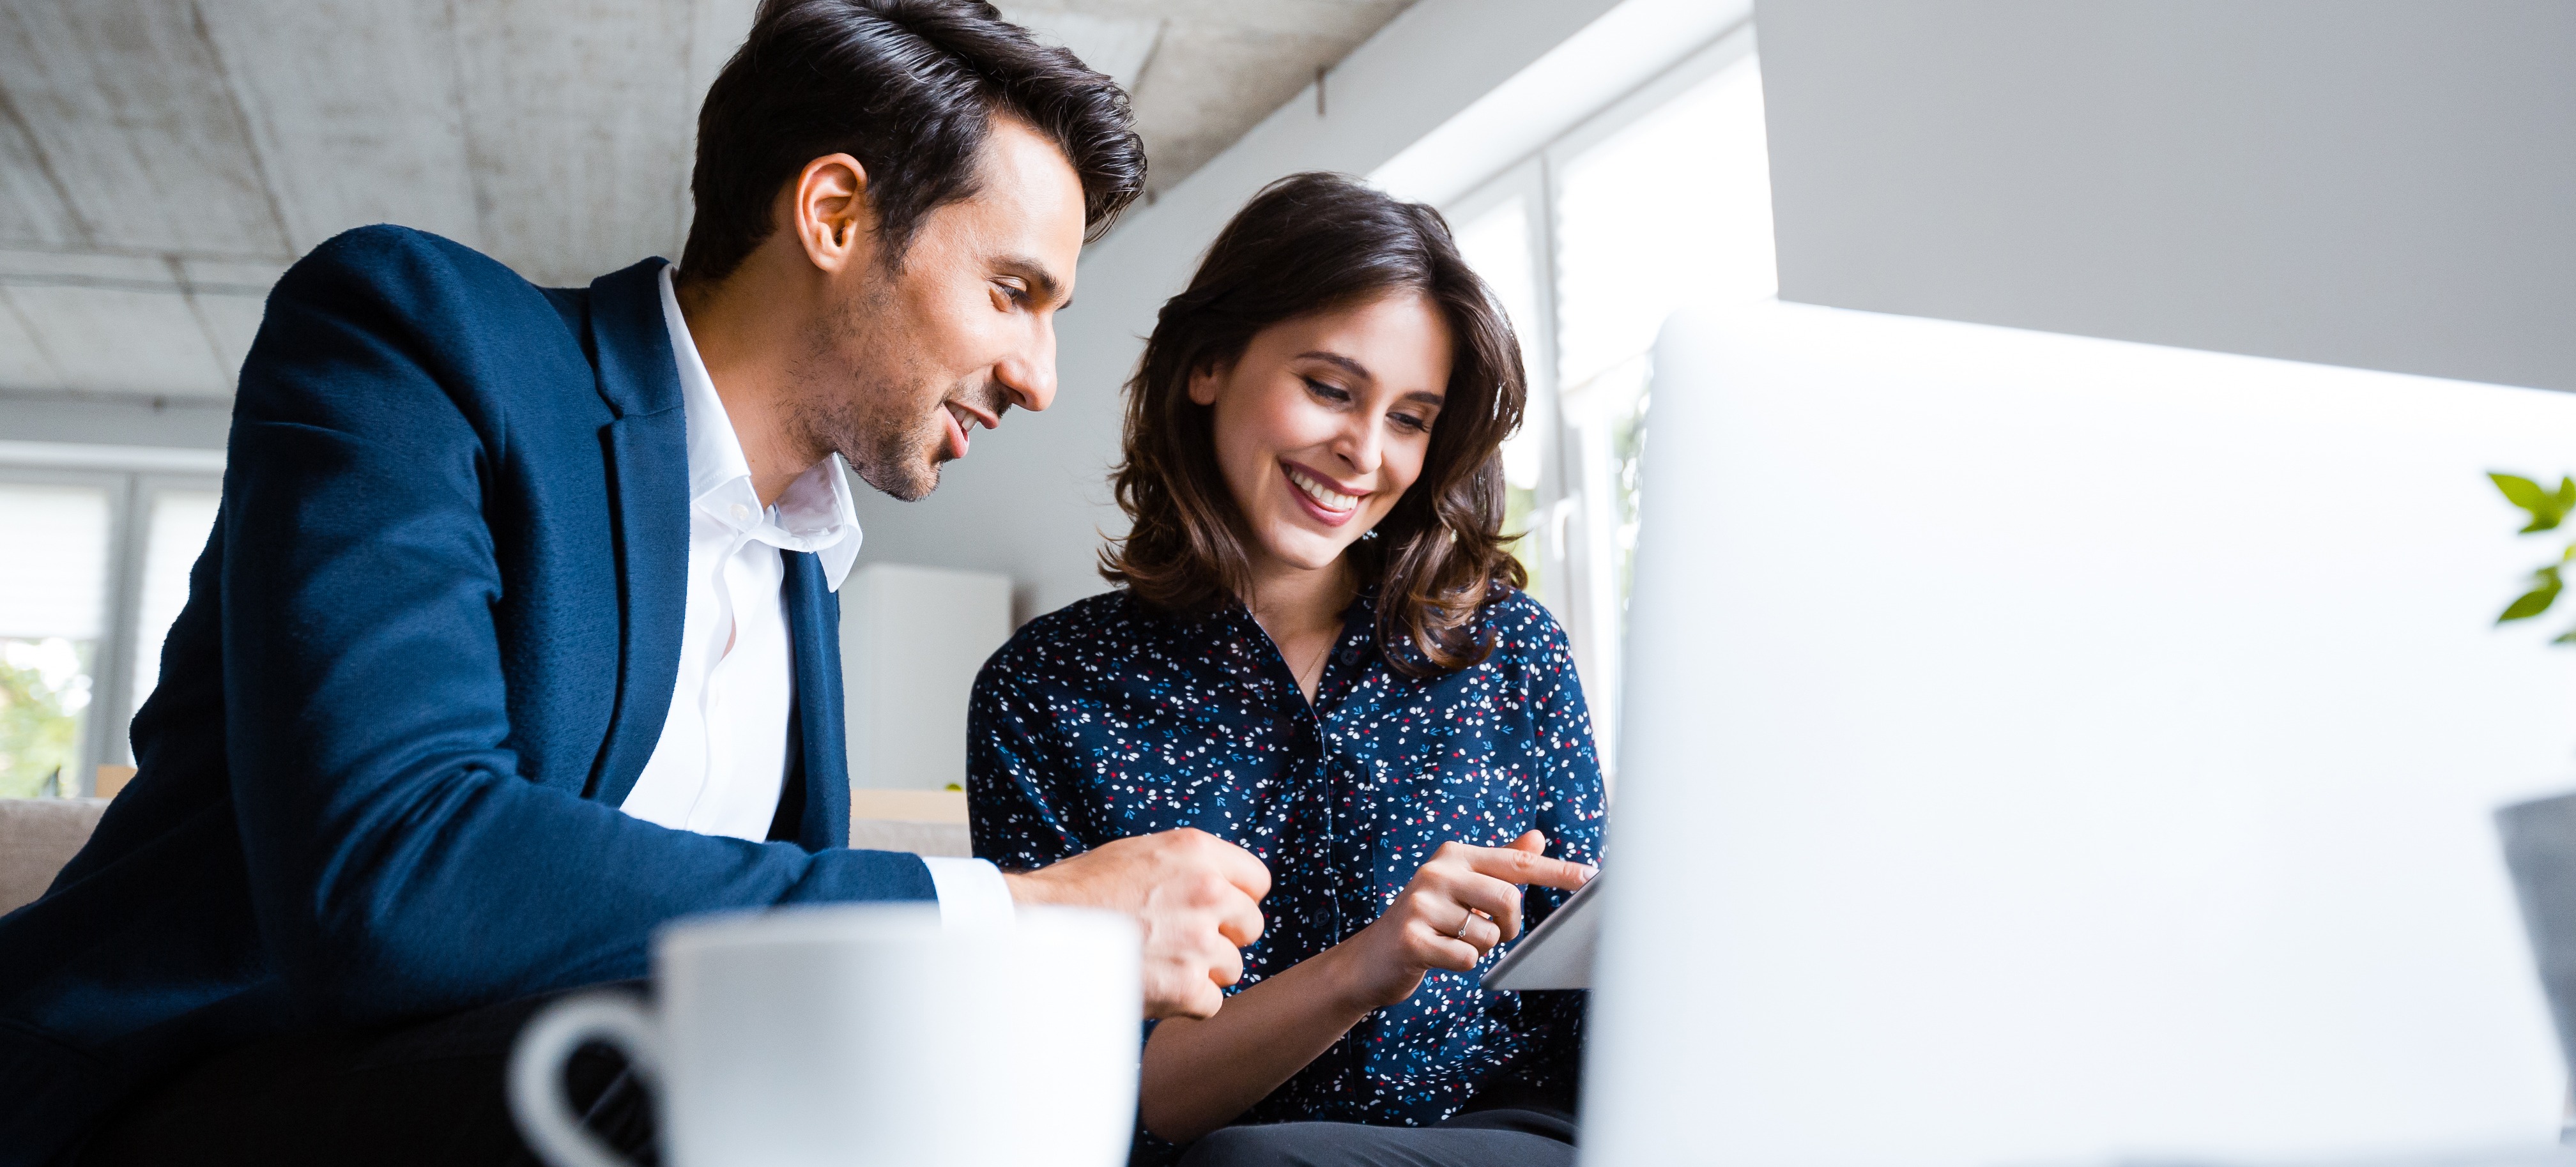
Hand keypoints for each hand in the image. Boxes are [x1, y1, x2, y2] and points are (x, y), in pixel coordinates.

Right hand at [1004, 829, 1270, 1019]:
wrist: (1036, 928)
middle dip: (1223, 936)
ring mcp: (1199, 940)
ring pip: (1232, 967)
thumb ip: (1189, 866)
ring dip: (1202, 971)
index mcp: (1196, 851)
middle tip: (1181, 941)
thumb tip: (1224, 889)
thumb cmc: (1080, 891)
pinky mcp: (1187, 985)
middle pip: (1251, 926)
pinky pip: (1211, 1002)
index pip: (1258, 881)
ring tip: (1159, 963)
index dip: (1236, 899)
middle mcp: (1207, 891)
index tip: (1215, 911)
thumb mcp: (1140, 853)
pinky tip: (1154, 988)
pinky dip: (1186, 1004)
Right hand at [1327, 831, 1593, 1010]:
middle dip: (1508, 926)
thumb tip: (1538, 838)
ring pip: (1489, 935)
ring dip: (1481, 947)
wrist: (1371, 959)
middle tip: (1488, 932)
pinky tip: (1438, 956)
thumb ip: (1499, 864)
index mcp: (1454, 856)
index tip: (1590, 877)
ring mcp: (1421, 904)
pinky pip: (1467, 958)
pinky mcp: (1412, 938)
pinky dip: (1461, 963)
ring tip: (1452, 940)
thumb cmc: (1426, 921)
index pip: (1516, 862)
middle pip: (1508, 900)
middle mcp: (1437, 872)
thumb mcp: (1461, 887)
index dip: (1557, 871)